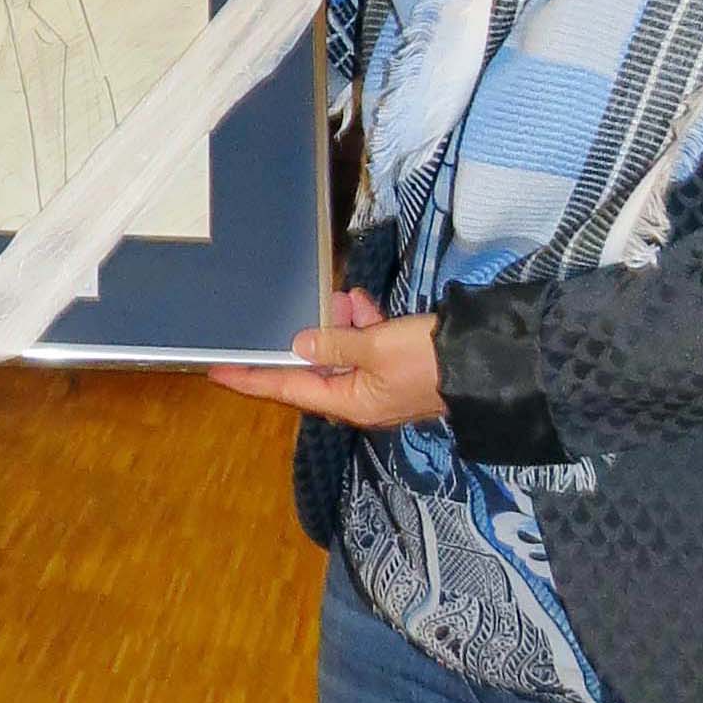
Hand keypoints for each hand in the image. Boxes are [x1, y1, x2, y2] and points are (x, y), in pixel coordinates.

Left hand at [209, 292, 443, 429]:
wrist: (485, 363)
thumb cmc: (428, 359)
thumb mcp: (376, 346)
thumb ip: (335, 344)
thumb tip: (299, 346)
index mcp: (350, 403)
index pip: (287, 390)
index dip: (251, 379)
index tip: (217, 371)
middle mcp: (361, 400)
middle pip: (315, 370)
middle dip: (306, 338)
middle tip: (298, 311)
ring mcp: (381, 386)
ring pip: (343, 354)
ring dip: (338, 326)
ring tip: (342, 300)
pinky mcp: (399, 370)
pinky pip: (369, 348)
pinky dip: (364, 326)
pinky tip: (365, 303)